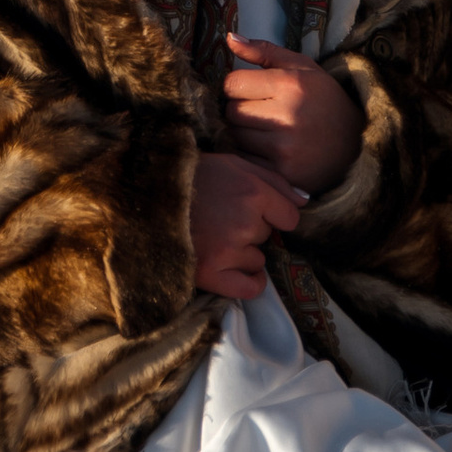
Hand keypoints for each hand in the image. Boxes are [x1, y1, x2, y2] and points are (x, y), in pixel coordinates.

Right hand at [190, 150, 304, 301]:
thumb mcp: (234, 164)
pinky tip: (233, 271)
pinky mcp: (212, 272)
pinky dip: (247, 282)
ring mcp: (229, 250)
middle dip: (252, 229)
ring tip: (214, 238)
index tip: (256, 212)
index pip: (289, 217)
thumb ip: (273, 180)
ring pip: (257, 259)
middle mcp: (246, 222)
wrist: (146, 196)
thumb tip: (305, 201)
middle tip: (223, 218)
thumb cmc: (193, 177)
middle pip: (268, 236)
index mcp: (254, 192)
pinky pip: (250, 287)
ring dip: (243, 253)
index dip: (274, 215)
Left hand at [223, 37, 364, 196]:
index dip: (237, 86)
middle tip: (260, 112)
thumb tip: (229, 38)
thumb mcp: (302, 67)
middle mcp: (287, 116)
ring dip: (243, 134)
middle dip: (240, 110)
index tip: (251, 90)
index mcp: (290, 85)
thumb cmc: (323, 99)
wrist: (357, 143)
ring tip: (265, 130)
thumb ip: (264, 51)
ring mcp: (285, 148)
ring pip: (235, 137)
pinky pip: (246, 161)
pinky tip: (268, 150)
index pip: (232, 83)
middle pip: (231, 112)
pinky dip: (251, 156)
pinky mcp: (283, 173)